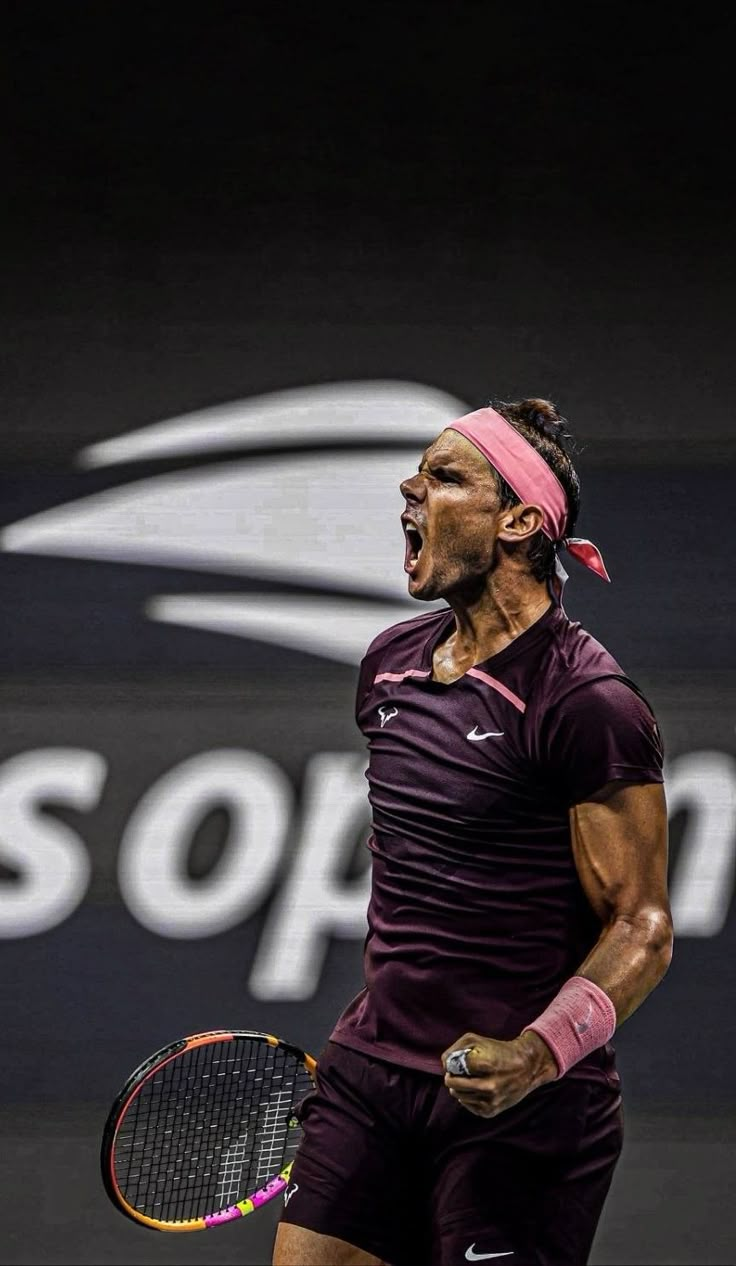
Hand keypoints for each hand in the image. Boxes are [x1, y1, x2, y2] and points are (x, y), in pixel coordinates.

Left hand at [441, 1030, 557, 1117]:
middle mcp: (490, 1085)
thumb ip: (456, 1049)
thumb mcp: (476, 1040)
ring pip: (459, 1096)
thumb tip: (445, 1064)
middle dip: (451, 1077)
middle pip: (454, 1084)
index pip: (456, 1066)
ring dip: (458, 1088)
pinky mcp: (492, 1111)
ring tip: (468, 1079)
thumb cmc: (498, 1050)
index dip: (453, 1064)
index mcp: (487, 1064)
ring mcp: (491, 1100)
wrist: (527, 1067)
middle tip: (456, 1073)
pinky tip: (475, 1089)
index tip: (457, 1062)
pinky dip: (467, 1098)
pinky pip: (467, 1106)